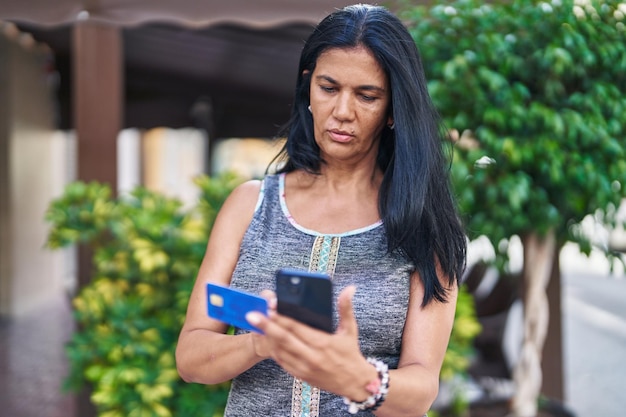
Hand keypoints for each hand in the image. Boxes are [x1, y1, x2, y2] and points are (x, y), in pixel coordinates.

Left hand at [246, 285, 375, 398]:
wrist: (355, 384)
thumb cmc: (351, 353)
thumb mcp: (350, 330)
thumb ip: (346, 308)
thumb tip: (349, 288)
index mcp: (323, 343)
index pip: (297, 328)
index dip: (282, 317)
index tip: (270, 307)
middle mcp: (312, 356)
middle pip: (284, 339)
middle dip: (267, 326)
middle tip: (252, 315)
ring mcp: (305, 368)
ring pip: (280, 351)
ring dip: (266, 338)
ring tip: (254, 326)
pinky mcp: (301, 375)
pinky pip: (282, 361)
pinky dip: (273, 350)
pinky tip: (266, 339)